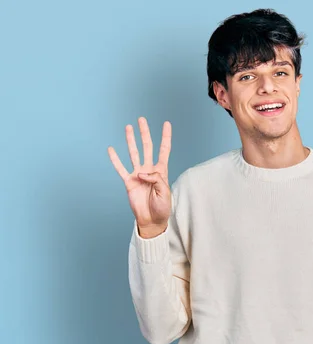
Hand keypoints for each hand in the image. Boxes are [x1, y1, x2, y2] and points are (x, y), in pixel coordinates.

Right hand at [108, 117, 171, 237]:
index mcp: (161, 171)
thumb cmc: (162, 207)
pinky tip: (111, 149)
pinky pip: (121, 168)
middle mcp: (149, 169)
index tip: (166, 123)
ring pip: (133, 153)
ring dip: (130, 140)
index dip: (165, 137)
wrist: (152, 220)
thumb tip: (142, 171)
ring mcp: (138, 174)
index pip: (164, 149)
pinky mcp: (128, 182)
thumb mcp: (164, 192)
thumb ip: (156, 179)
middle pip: (147, 146)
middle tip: (141, 119)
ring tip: (128, 127)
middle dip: (144, 133)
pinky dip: (115, 159)